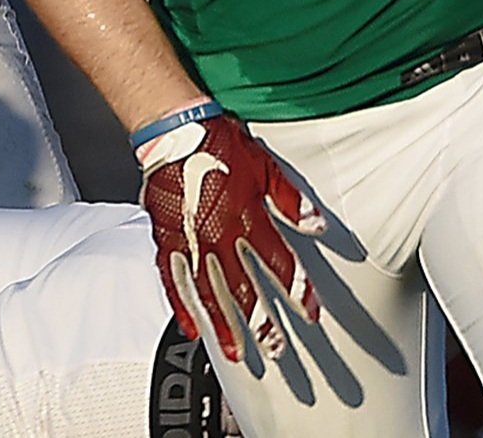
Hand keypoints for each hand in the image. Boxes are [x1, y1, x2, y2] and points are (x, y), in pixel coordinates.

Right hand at [139, 111, 325, 362]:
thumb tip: (317, 225)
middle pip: (243, 288)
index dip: (298, 291)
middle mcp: (218, 235)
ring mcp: (190, 241)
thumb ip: (291, 200)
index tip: (310, 313)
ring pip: (209, 292)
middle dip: (261, 323)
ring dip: (224, 325)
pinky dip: (181, 306)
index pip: (278, 264)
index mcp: (246, 217)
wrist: (174, 130)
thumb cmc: (218, 142)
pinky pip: (172, 280)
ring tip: (236, 352)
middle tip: (274, 349)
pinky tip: (190, 328)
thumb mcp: (264, 167)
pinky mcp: (166, 239)